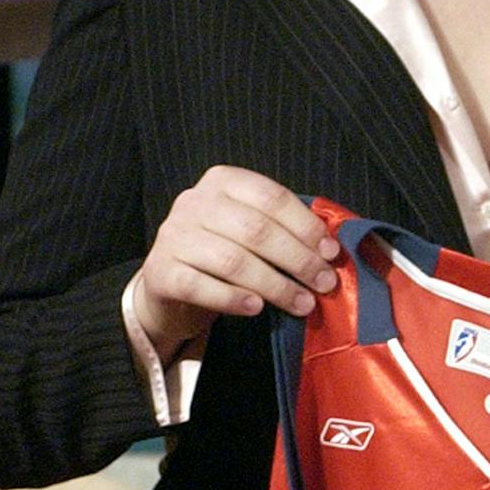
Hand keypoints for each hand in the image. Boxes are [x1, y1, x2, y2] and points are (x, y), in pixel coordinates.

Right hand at [133, 166, 339, 362]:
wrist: (171, 283)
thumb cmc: (224, 251)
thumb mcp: (251, 230)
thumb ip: (284, 230)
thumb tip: (330, 250)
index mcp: (223, 181)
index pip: (272, 198)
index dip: (306, 226)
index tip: (330, 252)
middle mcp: (194, 202)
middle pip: (256, 230)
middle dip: (297, 259)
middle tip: (324, 283)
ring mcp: (173, 235)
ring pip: (232, 261)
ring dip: (275, 285)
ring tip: (302, 303)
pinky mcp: (159, 271)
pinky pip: (200, 286)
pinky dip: (233, 298)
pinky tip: (257, 308)